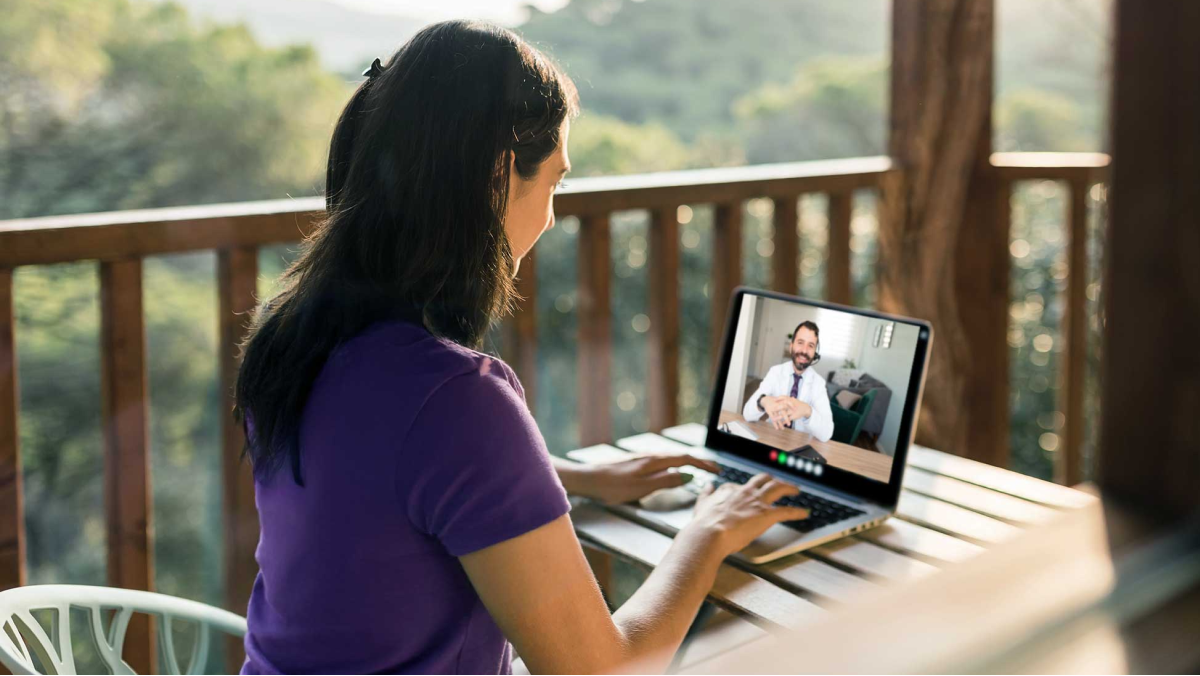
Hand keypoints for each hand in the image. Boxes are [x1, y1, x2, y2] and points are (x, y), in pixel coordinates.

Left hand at [577, 453, 719, 504]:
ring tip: (698, 470)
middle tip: (713, 470)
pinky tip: (672, 471)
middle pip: (680, 456)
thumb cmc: (612, 486)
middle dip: (699, 462)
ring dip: (687, 463)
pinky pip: (662, 462)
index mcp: (654, 461)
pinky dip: (674, 465)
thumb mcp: (642, 488)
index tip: (717, 470)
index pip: (686, 459)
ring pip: (671, 458)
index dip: (703, 464)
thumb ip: (665, 481)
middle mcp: (650, 456)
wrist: (588, 479)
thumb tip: (688, 476)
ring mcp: (642, 458)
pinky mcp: (635, 463)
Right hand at [680, 474, 809, 557]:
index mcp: (730, 490)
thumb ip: (706, 494)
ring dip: (789, 487)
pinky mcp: (767, 514)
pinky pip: (787, 511)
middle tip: (777, 482)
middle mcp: (745, 492)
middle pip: (763, 479)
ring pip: (778, 487)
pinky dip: (797, 511)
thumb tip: (708, 485)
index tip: (749, 491)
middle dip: (771, 479)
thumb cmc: (705, 524)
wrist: (710, 533)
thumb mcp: (701, 505)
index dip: (746, 488)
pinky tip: (804, 512)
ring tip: (796, 490)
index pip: (740, 486)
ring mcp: (757, 502)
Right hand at [760, 396, 790, 429]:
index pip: (787, 403)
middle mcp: (776, 405)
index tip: (795, 410)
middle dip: (786, 419)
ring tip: (783, 429)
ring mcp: (772, 409)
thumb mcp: (781, 399)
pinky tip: (777, 428)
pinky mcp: (769, 412)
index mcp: (780, 401)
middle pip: (782, 413)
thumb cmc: (776, 401)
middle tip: (789, 424)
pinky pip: (772, 418)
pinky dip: (775, 424)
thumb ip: (787, 400)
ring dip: (780, 423)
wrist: (767, 400)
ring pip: (777, 417)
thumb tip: (793, 398)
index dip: (791, 405)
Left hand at [766, 398, 811, 429]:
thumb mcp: (792, 400)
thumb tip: (776, 398)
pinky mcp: (794, 416)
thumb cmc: (797, 404)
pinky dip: (783, 422)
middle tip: (771, 409)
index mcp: (790, 400)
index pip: (783, 398)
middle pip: (783, 406)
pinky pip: (787, 419)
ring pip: (784, 414)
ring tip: (773, 419)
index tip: (773, 400)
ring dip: (778, 417)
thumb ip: (785, 399)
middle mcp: (791, 405)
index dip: (778, 399)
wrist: (806, 408)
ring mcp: (792, 411)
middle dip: (777, 408)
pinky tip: (779, 424)